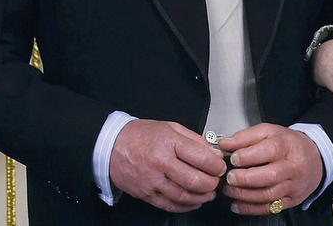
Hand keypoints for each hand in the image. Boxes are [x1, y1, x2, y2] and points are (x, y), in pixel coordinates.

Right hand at [109, 119, 225, 212]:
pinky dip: (185, 206)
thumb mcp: (171, 127)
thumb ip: (194, 140)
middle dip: (211, 183)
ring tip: (208, 193)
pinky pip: (169, 205)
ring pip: (183, 196)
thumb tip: (213, 153)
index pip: (201, 158)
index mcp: (169, 143)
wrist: (111, 146)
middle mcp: (160, 163)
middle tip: (216, 180)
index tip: (221, 166)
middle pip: (194, 180)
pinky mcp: (146, 194)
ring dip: (201, 197)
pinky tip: (194, 202)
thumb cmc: (141, 135)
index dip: (216, 165)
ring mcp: (152, 181)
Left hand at [219, 124, 321, 215]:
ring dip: (245, 195)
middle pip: (270, 175)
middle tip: (230, 177)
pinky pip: (270, 208)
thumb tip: (226, 144)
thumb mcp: (270, 132)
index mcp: (288, 145)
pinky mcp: (292, 200)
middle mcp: (293, 166)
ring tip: (230, 190)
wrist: (314, 158)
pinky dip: (250, 208)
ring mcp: (294, 185)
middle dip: (245, 178)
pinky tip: (237, 204)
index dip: (248, 156)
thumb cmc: (289, 145)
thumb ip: (246, 136)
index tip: (234, 158)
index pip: (270, 150)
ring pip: (269, 195)